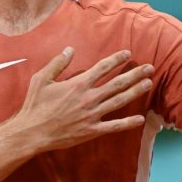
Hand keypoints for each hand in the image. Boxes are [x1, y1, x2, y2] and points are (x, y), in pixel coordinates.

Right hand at [10, 47, 151, 153]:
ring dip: (135, 92)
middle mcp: (88, 98)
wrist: (32, 132)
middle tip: (150, 68)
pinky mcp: (91, 130)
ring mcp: (92, 115)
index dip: (116, 59)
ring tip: (148, 84)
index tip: (128, 53)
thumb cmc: (35, 105)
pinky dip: (127, 123)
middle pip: (117, 83)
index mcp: (78, 84)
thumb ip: (57, 64)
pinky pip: (113, 126)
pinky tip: (140, 119)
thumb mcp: (41, 79)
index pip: (102, 68)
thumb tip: (69, 49)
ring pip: (118, 101)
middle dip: (135, 74)